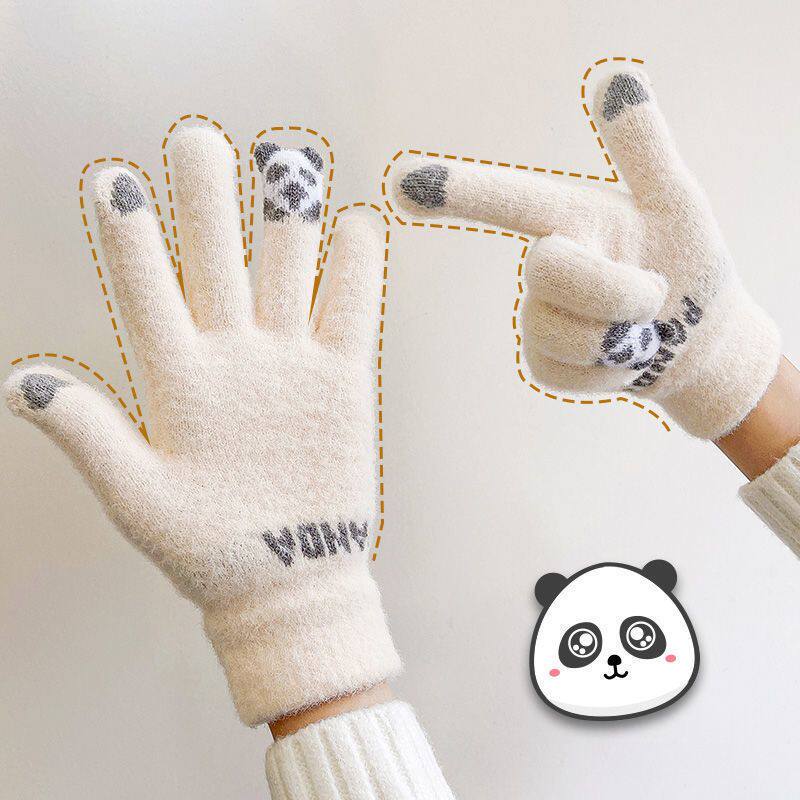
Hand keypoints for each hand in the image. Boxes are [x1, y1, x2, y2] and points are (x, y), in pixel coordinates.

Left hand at [5, 128, 398, 725]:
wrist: (288, 581)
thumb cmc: (206, 551)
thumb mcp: (140, 500)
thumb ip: (91, 437)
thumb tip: (21, 380)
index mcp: (175, 378)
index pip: (147, 292)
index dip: (130, 240)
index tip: (115, 180)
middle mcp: (231, 355)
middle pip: (218, 259)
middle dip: (208, 203)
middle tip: (200, 142)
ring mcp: (289, 361)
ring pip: (287, 267)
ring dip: (286, 215)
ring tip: (284, 156)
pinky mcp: (342, 378)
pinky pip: (351, 308)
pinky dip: (356, 267)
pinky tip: (355, 224)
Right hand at [394, 71, 779, 438]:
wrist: (696, 339)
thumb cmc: (687, 263)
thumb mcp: (676, 202)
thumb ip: (643, 148)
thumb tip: (616, 78)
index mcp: (572, 218)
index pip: (511, 199)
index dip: (461, 189)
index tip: (404, 183)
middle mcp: (546, 262)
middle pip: (550, 269)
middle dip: (617, 289)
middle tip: (655, 295)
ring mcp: (538, 314)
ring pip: (562, 331)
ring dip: (618, 336)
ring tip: (641, 329)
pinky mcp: (543, 360)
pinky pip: (564, 368)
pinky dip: (609, 371)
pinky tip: (623, 359)